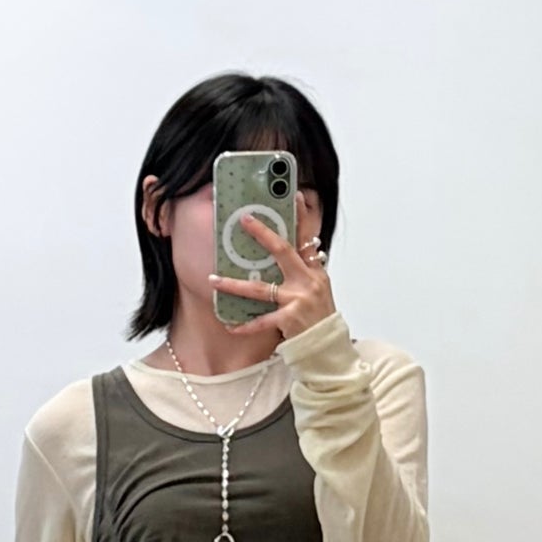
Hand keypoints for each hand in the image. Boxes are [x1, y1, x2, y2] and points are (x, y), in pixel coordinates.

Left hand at [208, 211, 335, 339]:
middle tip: (244, 219)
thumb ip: (304, 271)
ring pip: (260, 289)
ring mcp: (299, 299)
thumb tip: (286, 254)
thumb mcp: (318, 289)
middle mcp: (308, 281)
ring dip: (234, 284)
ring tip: (213, 279)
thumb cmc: (319, 318)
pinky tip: (229, 325)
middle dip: (262, 233)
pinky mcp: (290, 319)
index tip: (296, 195)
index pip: (307, 238)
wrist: (328, 346)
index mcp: (314, 272)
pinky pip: (261, 321)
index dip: (302, 216)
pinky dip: (245, 325)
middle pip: (283, 250)